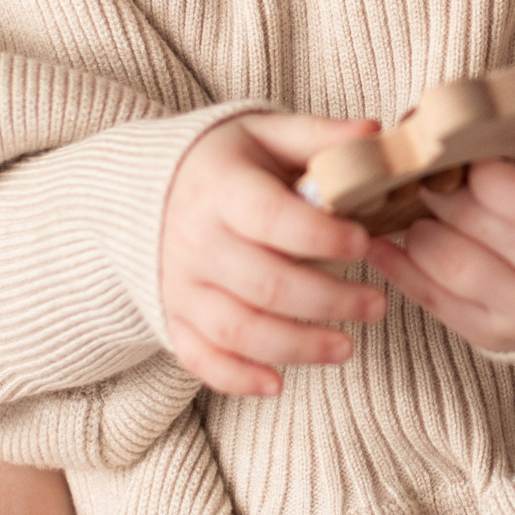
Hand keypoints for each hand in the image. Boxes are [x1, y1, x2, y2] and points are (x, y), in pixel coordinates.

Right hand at [162, 112, 386, 395]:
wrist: (137, 189)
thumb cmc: (222, 160)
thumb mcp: (264, 132)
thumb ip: (319, 136)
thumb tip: (376, 136)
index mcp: (221, 187)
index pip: (271, 218)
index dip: (321, 236)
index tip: (364, 242)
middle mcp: (195, 240)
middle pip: (266, 285)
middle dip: (330, 300)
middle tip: (377, 304)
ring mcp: (180, 285)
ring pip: (240, 331)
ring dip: (298, 346)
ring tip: (347, 347)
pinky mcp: (172, 318)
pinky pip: (200, 358)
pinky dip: (236, 378)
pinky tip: (278, 383)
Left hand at [363, 158, 514, 352]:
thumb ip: (498, 141)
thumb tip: (413, 126)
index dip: (487, 173)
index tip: (474, 161)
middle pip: (468, 218)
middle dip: (440, 190)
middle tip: (435, 177)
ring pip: (438, 256)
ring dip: (419, 227)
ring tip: (431, 213)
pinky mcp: (493, 334)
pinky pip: (428, 296)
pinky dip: (399, 263)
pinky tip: (386, 242)